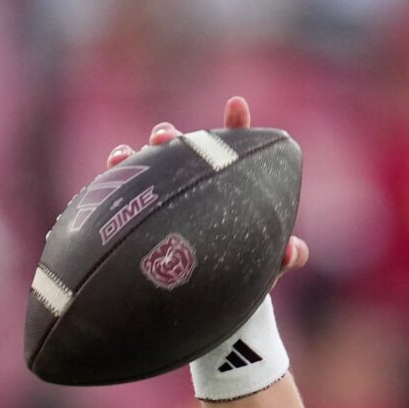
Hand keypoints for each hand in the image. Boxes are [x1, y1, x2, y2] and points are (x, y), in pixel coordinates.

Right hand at [107, 95, 308, 275]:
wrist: (201, 303)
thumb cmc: (238, 275)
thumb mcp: (264, 266)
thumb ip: (284, 257)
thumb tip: (293, 250)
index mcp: (228, 187)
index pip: (233, 151)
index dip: (236, 126)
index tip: (236, 104)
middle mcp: (192, 183)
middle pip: (183, 149)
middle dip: (174, 137)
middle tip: (165, 137)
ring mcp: (164, 194)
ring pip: (151, 162)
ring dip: (142, 151)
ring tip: (133, 151)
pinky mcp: (138, 211)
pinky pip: (123, 186)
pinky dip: (117, 169)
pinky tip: (115, 161)